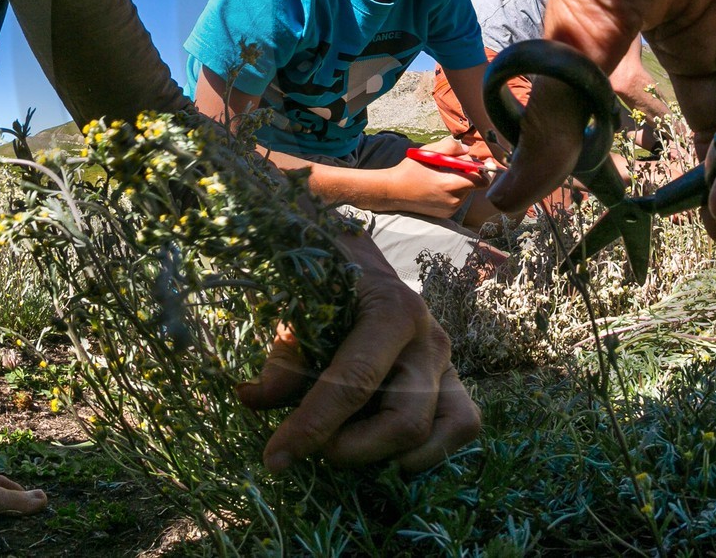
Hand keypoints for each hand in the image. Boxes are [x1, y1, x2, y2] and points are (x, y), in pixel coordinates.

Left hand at [237, 231, 480, 471]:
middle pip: (405, 420)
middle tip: (315, 447)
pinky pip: (463, 424)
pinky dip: (433, 449)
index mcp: (392, 310)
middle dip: (354, 448)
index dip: (314, 425)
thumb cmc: (325, 285)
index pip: (355, 381)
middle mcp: (429, 338)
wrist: (358, 258)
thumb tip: (252, 400)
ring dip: (397, 454)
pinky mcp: (453, 380)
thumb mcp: (297, 313)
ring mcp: (448, 361)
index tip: (276, 457)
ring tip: (354, 447)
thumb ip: (282, 359)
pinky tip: (387, 451)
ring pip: (449, 428)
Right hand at [383, 138, 490, 219]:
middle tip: (454, 162)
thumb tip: (467, 149)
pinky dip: (454, 189)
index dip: (486, 170)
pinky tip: (439, 184)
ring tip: (442, 173)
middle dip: (468, 171)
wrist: (393, 192)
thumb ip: (450, 147)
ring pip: (466, 190)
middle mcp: (453, 200)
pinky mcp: (446, 214)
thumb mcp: (427, 152)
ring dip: (461, 180)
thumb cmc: (409, 170)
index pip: (481, 181)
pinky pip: (458, 198)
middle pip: (473, 183)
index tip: (486, 161)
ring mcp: (450, 209)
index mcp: (449, 185)